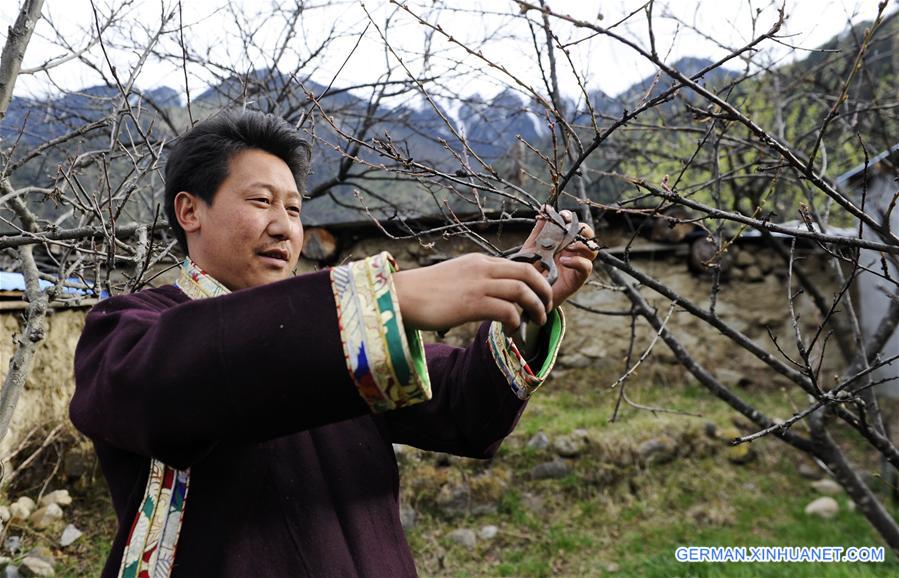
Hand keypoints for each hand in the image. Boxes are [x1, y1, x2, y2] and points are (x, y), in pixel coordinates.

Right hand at [394, 253, 552, 334]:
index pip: (519, 265)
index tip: (540, 296)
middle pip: (528, 274)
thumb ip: (477, 280)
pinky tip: (512, 331)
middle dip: (544, 291)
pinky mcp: (472, 303)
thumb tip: (493, 294)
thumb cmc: (425, 292)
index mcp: (480, 261)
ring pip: (523, 291)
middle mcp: (483, 268)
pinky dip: (516, 322)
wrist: (402, 295)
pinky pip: (507, 310)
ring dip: (536, 308)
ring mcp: (478, 285)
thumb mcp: (457, 277)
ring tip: (537, 321)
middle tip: (546, 308)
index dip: (536, 281)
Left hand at [519, 207, 597, 307]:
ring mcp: (578, 264)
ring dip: (582, 245)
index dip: (572, 218)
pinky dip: (578, 261)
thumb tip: (545, 207)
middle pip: (588, 235)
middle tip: (569, 228)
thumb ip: (539, 229)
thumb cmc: (533, 269)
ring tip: (569, 246)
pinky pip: (587, 267)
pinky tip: (565, 260)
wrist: (530, 293)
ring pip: (592, 250)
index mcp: (565, 241)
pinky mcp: (578, 278)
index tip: (564, 216)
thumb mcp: (532, 247)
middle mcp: (574, 251)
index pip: (575, 225)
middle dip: (581, 229)